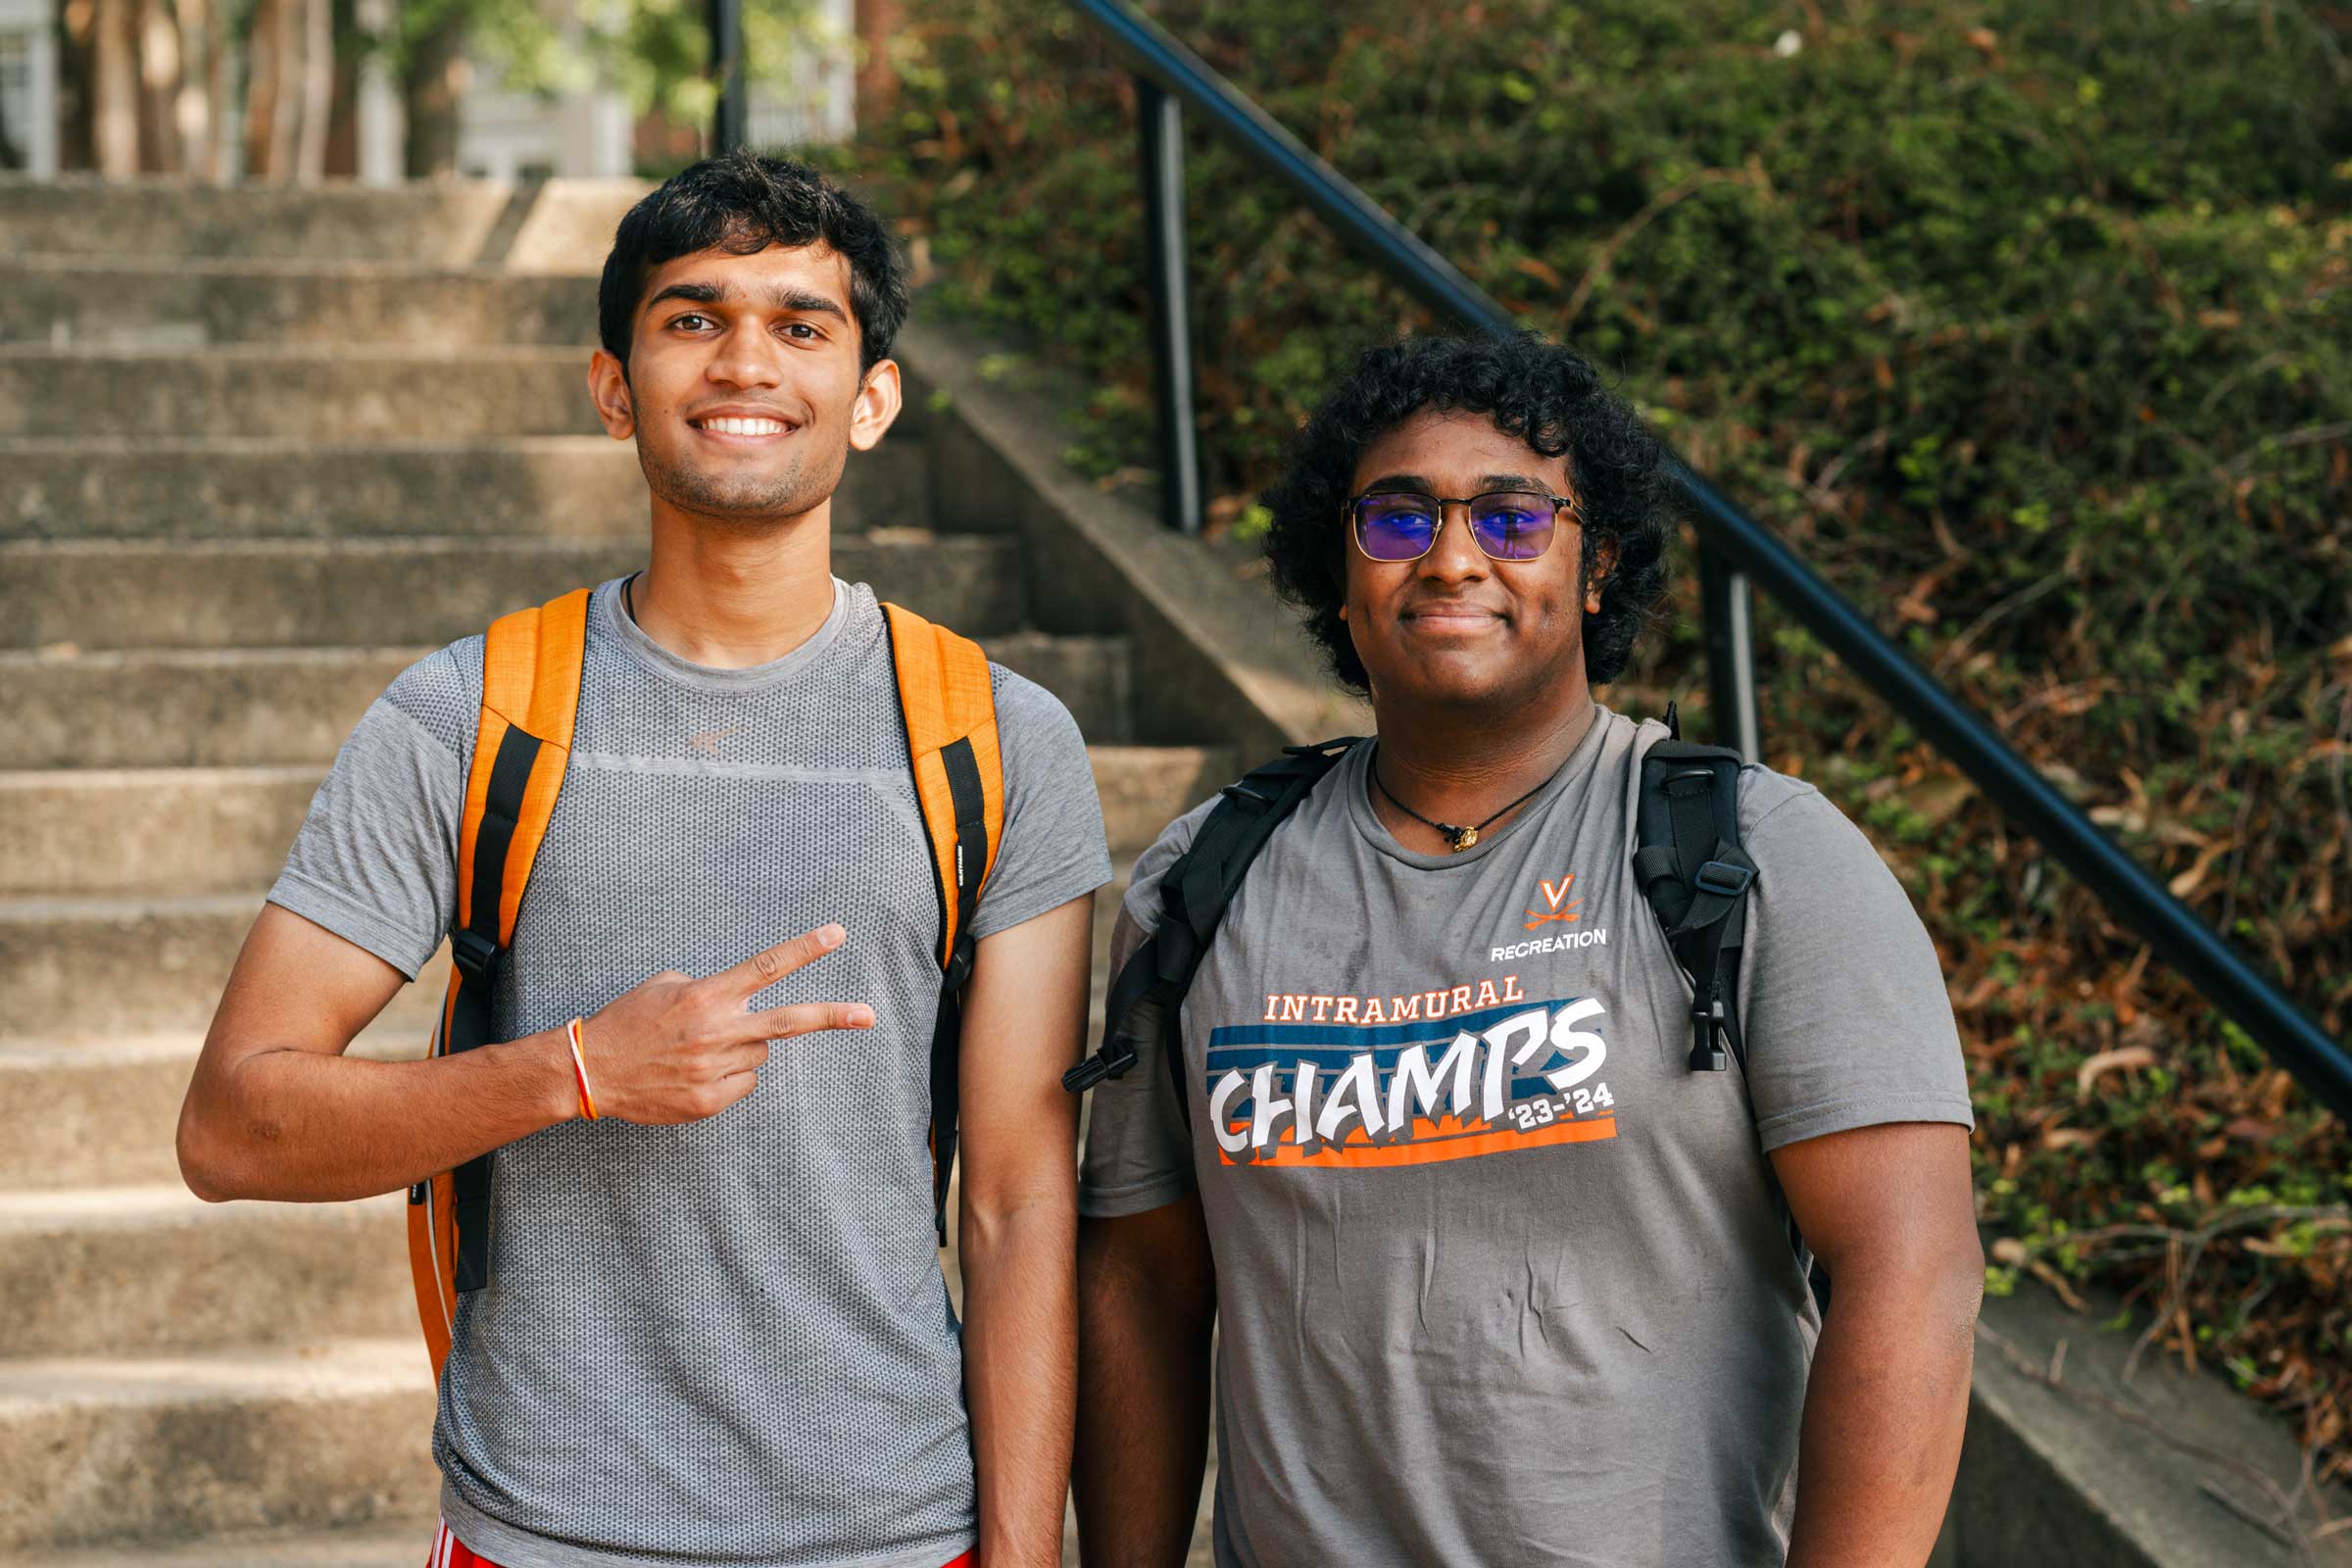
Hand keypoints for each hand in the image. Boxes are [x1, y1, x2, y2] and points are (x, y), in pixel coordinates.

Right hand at [578, 924, 873, 1124]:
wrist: (591, 1071)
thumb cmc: (629, 1021)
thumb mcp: (666, 986)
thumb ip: (710, 988)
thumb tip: (742, 1001)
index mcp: (707, 996)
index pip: (766, 966)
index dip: (804, 949)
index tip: (837, 934)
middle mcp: (717, 1031)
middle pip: (789, 1021)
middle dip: (833, 1016)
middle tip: (870, 1015)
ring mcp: (714, 1070)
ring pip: (759, 1053)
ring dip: (743, 1047)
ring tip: (701, 1048)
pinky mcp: (708, 1103)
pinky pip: (743, 1082)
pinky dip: (729, 1076)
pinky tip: (694, 1072)